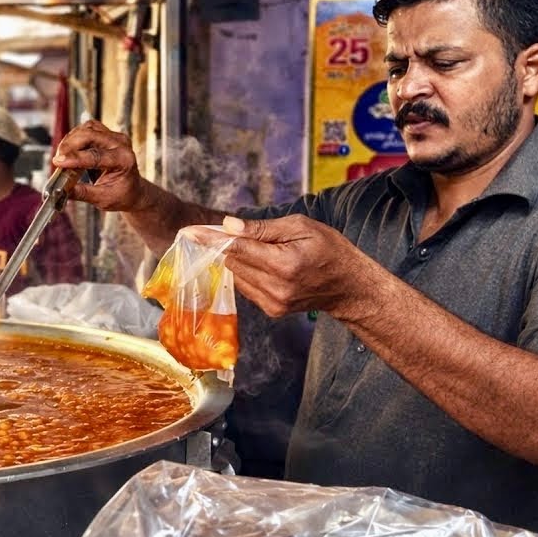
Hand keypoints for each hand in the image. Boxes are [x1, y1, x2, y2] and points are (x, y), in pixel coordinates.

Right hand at [50, 120, 146, 211]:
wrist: (132, 191)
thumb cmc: (122, 195)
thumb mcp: (102, 199)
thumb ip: (81, 193)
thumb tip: (61, 190)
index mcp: (124, 160)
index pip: (96, 155)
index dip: (74, 158)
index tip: (58, 162)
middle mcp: (121, 144)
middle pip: (90, 135)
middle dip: (70, 146)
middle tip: (58, 160)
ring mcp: (114, 137)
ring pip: (87, 129)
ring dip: (71, 140)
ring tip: (62, 156)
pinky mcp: (107, 135)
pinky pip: (87, 129)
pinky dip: (75, 137)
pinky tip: (70, 150)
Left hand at [183, 215, 382, 319]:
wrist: (349, 287)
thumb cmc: (330, 250)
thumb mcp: (302, 227)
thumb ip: (263, 229)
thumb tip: (229, 226)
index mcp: (285, 264)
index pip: (238, 249)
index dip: (211, 240)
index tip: (188, 233)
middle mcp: (276, 287)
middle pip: (233, 263)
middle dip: (219, 246)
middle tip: (210, 232)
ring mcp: (273, 303)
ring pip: (236, 276)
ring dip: (232, 259)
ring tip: (239, 244)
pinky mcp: (272, 310)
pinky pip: (246, 287)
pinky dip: (244, 272)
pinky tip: (254, 262)